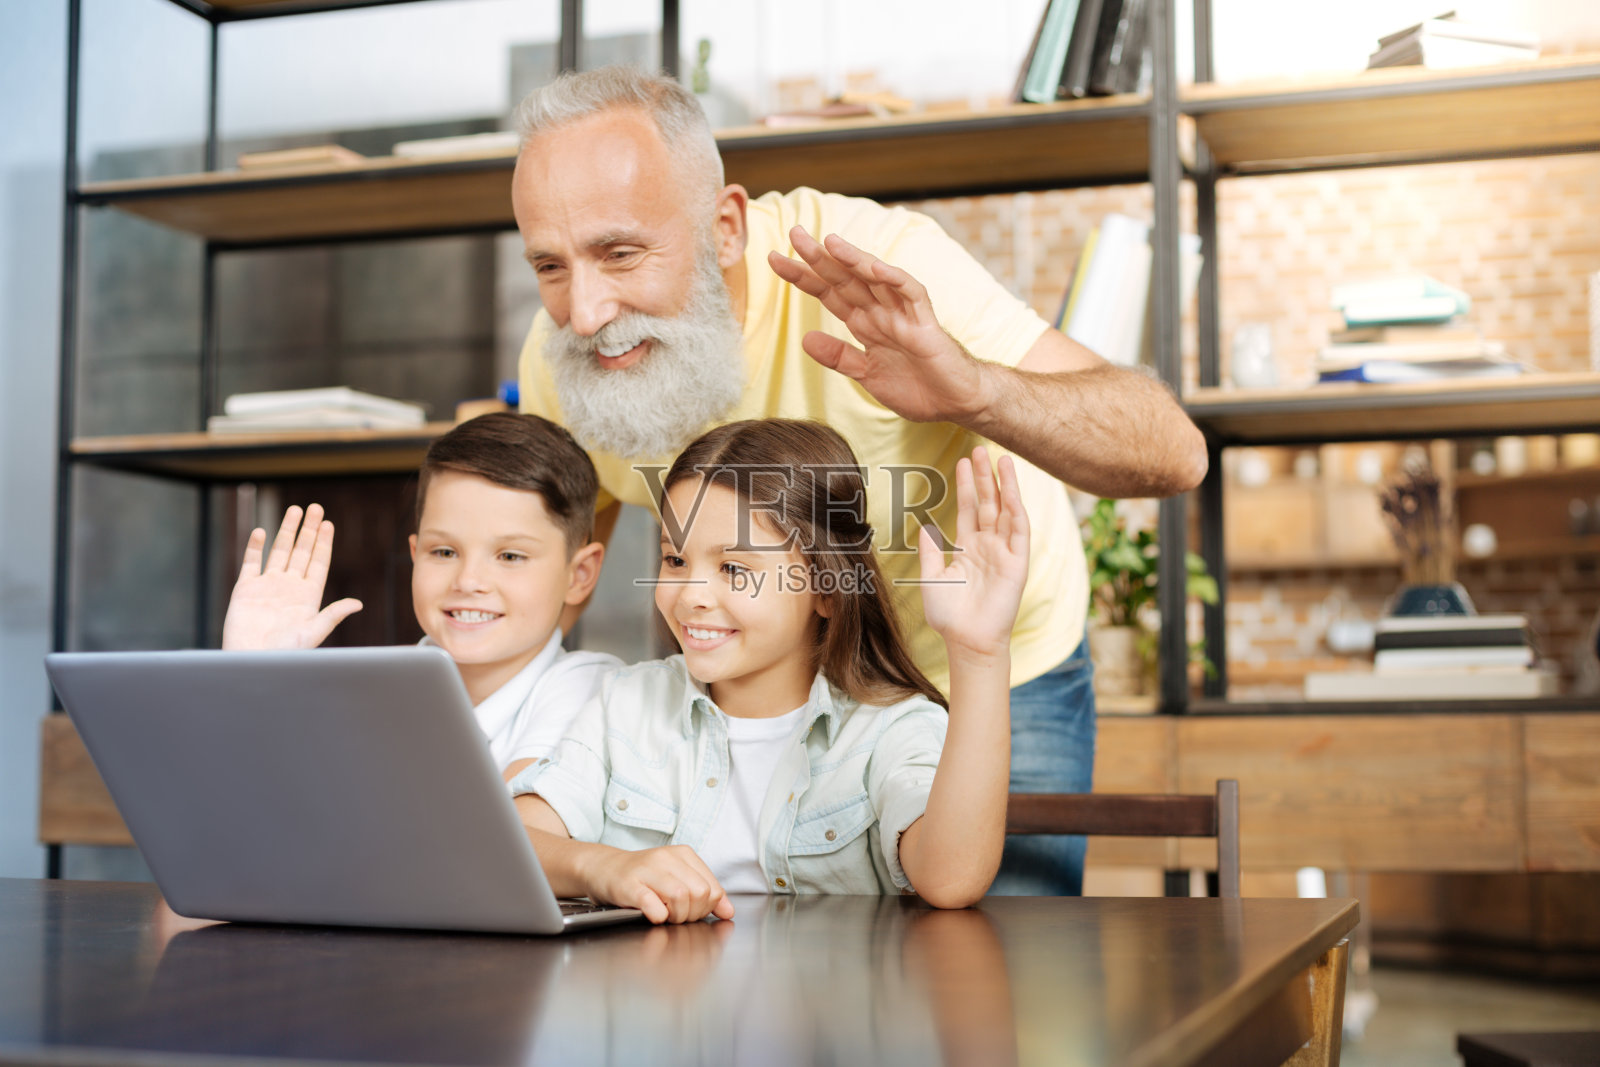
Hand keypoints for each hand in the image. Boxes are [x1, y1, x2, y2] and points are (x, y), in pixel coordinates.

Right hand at [221, 504, 362, 649]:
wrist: (252, 660)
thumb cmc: (285, 652)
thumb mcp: (313, 632)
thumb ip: (333, 615)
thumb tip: (358, 604)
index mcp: (308, 595)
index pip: (318, 562)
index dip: (324, 543)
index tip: (329, 523)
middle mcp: (289, 587)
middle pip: (301, 551)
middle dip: (309, 530)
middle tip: (316, 507)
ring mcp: (267, 586)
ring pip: (279, 552)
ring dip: (287, 531)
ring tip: (295, 510)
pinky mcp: (245, 589)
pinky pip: (252, 563)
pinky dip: (256, 547)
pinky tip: (261, 532)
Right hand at [584, 844, 735, 924]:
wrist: (602, 868)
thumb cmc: (641, 877)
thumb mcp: (676, 878)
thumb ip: (705, 893)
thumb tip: (729, 912)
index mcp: (684, 855)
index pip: (714, 887)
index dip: (707, 908)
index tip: (692, 911)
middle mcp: (667, 858)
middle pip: (700, 893)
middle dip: (693, 914)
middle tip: (678, 916)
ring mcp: (648, 870)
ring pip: (682, 897)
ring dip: (676, 916)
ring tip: (665, 915)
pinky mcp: (629, 885)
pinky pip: (655, 906)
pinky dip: (658, 916)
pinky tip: (652, 914)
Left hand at [767, 226, 985, 423]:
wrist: (957, 403)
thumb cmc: (919, 387)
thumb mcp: (867, 375)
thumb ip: (840, 357)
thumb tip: (805, 340)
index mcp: (866, 324)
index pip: (829, 294)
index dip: (803, 277)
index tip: (775, 260)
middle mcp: (882, 313)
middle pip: (846, 279)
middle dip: (819, 257)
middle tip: (794, 232)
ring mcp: (904, 315)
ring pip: (876, 279)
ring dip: (854, 259)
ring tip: (829, 242)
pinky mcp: (926, 324)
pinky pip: (911, 294)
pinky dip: (895, 279)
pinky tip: (875, 267)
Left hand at [916, 447, 1029, 658]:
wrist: (966, 641)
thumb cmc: (949, 616)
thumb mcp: (932, 577)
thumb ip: (930, 550)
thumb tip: (925, 526)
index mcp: (968, 549)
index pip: (968, 509)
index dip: (966, 485)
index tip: (961, 461)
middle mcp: (988, 547)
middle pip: (987, 503)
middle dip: (984, 477)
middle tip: (979, 449)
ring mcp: (1004, 553)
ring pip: (1005, 511)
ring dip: (1004, 485)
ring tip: (1000, 459)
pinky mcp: (1018, 562)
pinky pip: (1018, 530)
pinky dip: (1016, 508)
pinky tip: (1012, 489)